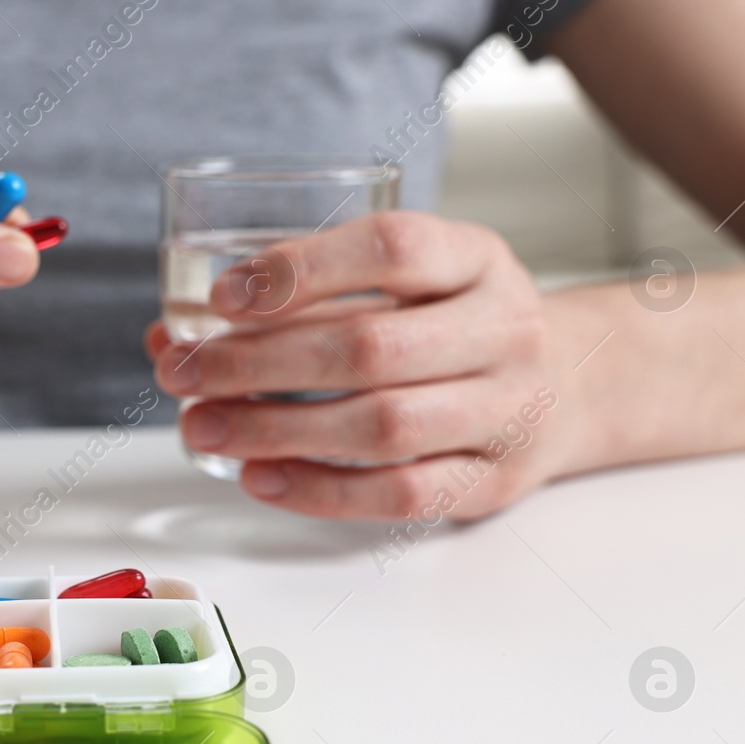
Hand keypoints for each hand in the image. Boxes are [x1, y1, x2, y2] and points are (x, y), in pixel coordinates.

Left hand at [147, 211, 584, 520]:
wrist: (573, 386)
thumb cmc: (455, 326)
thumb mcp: (409, 282)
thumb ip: (306, 298)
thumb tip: (170, 332)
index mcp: (477, 259)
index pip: (392, 248)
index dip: (301, 270)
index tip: (221, 295)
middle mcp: (503, 330)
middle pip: (370, 346)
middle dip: (259, 362)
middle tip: (184, 373)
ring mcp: (508, 410)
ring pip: (383, 426)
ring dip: (276, 429)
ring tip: (202, 426)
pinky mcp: (493, 480)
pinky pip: (401, 494)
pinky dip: (320, 490)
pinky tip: (258, 476)